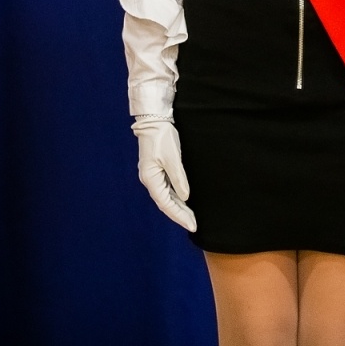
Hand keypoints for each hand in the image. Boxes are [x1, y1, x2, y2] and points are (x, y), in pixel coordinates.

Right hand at [132, 116, 195, 231]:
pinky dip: (176, 197)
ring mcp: (152, 175)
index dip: (179, 216)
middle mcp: (149, 180)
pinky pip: (166, 189)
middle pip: (166, 203)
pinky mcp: (156, 170)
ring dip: (178, 207)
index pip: (166, 204)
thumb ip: (179, 179)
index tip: (192, 225)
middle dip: (180, 215)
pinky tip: (184, 201)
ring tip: (191, 217)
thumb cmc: (162, 137)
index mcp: (151, 179)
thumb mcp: (173, 158)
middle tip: (194, 225)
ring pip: (166, 197)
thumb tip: (186, 197)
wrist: (153, 120)